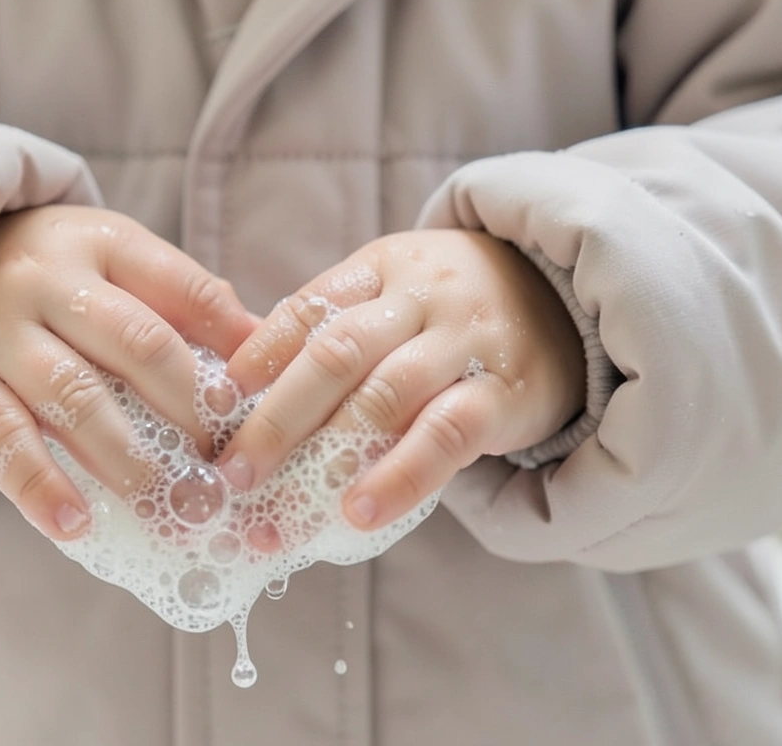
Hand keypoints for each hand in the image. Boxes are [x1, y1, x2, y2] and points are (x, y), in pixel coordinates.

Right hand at [0, 205, 256, 539]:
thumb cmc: (44, 281)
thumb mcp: (108, 262)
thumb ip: (179, 297)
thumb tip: (264, 345)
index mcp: (99, 243)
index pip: (183, 288)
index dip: (234, 343)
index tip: (268, 398)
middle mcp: (46, 279)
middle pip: (140, 345)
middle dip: (193, 412)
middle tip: (228, 469)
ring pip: (75, 397)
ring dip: (130, 460)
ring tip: (170, 507)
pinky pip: (1, 440)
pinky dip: (39, 486)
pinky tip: (75, 525)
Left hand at [216, 229, 584, 540]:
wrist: (568, 297)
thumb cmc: (451, 311)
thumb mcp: (396, 293)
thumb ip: (335, 329)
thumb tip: (241, 396)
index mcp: (379, 268)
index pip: (307, 307)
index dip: (258, 355)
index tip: (213, 402)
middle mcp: (419, 298)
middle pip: (334, 354)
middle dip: (274, 419)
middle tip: (231, 473)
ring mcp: (464, 342)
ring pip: (384, 397)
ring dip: (325, 458)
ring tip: (282, 513)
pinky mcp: (504, 393)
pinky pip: (446, 437)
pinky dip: (399, 476)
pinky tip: (360, 511)